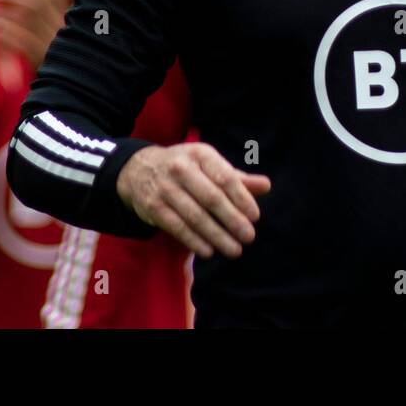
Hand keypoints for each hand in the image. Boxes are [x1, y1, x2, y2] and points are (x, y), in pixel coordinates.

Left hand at [0, 0, 64, 71]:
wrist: (74, 96)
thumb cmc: (62, 67)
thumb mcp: (59, 40)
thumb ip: (49, 19)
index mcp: (66, 22)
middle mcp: (63, 29)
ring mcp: (55, 45)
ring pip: (31, 15)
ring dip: (6, 7)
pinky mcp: (46, 62)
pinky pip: (25, 41)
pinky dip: (8, 31)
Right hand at [116, 143, 270, 258]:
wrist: (139, 169)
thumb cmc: (185, 168)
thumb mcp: (209, 165)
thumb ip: (237, 177)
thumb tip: (266, 186)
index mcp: (200, 154)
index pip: (225, 177)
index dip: (241, 198)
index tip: (255, 216)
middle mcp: (181, 168)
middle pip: (211, 198)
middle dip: (232, 219)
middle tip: (249, 237)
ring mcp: (165, 188)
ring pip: (195, 216)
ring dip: (216, 235)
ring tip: (235, 249)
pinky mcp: (153, 206)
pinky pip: (177, 227)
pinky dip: (194, 241)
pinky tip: (209, 251)